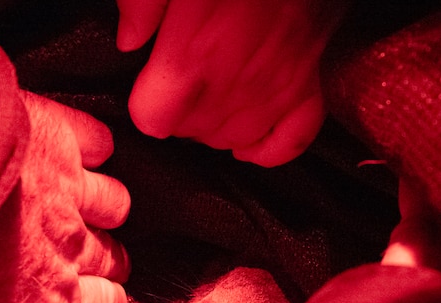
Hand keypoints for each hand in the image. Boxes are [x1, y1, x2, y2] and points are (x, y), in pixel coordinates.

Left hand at [0, 91, 130, 302]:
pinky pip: (98, 142)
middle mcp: (72, 248)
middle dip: (108, 259)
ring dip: (105, 206)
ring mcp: (71, 190)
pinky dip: (95, 145)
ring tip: (93, 204)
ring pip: (114, 202)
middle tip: (90, 254)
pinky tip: (87, 148)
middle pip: (112, 257)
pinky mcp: (59, 137)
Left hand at [117, 0, 346, 165]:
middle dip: (180, 116)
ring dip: (216, 129)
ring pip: (234, 140)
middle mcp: (233, 84)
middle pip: (191, 133)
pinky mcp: (312, 86)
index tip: (151, 84)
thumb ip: (142, 4)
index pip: (153, 119)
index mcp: (193, 56)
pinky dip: (268, 149)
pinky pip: (290, 142)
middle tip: (182, 86)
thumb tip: (128, 37)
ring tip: (213, 102)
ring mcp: (276, 89)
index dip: (146, 104)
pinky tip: (250, 143)